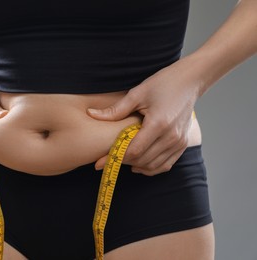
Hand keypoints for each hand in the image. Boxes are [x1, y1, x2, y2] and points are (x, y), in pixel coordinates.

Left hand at [88, 58, 200, 175]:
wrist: (189, 81)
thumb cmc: (163, 84)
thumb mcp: (137, 94)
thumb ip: (115, 110)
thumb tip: (92, 114)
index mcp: (158, 124)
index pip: (134, 150)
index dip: (115, 158)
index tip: (99, 162)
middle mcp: (171, 136)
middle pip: (141, 160)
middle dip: (122, 162)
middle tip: (106, 160)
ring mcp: (179, 142)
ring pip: (153, 166)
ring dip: (135, 166)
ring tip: (121, 160)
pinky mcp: (182, 144)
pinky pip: (165, 165)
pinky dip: (150, 168)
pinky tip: (138, 164)